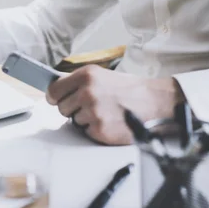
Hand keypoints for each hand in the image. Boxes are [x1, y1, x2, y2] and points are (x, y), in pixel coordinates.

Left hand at [46, 65, 184, 144]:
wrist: (154, 103)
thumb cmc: (129, 90)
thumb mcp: (102, 76)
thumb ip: (78, 82)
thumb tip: (55, 90)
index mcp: (86, 75)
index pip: (54, 90)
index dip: (55, 97)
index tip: (57, 99)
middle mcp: (87, 92)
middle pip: (61, 108)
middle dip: (73, 109)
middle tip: (92, 106)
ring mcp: (93, 111)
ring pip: (74, 121)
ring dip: (86, 120)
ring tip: (105, 113)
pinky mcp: (99, 129)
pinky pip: (86, 132)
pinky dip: (96, 130)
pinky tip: (110, 122)